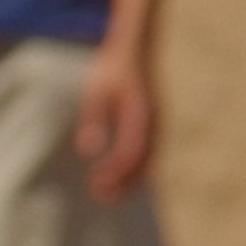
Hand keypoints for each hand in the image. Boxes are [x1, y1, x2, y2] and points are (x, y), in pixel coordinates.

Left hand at [75, 48, 160, 199]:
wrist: (136, 48)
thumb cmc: (113, 69)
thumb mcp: (97, 90)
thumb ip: (93, 119)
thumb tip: (87, 150)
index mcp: (140, 114)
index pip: (129, 152)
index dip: (114, 172)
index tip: (95, 183)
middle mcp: (154, 122)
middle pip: (143, 161)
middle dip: (124, 182)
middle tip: (101, 196)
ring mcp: (157, 124)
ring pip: (148, 160)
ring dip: (130, 179)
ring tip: (107, 193)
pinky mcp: (153, 124)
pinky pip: (148, 152)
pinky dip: (135, 168)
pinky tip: (117, 175)